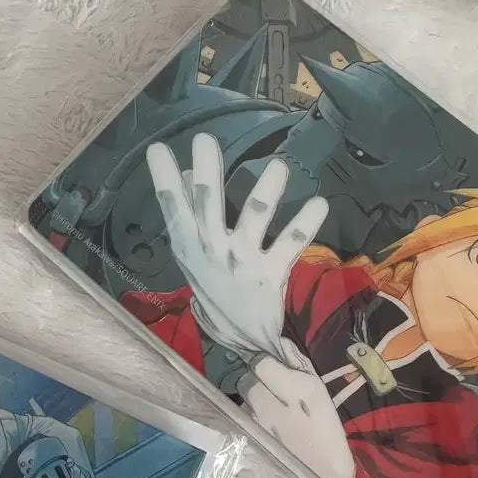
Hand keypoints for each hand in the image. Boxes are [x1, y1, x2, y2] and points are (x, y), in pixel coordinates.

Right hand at [146, 133, 327, 360]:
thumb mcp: (195, 254)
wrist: (244, 336)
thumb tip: (191, 172)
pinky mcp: (271, 273)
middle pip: (208, 208)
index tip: (158, 149)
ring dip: (265, 194)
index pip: (173, 210)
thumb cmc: (217, 287)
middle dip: (207, 175)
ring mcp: (243, 262)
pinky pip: (289, 244)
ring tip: (278, 168)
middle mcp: (214, 251)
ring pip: (253, 221)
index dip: (163, 180)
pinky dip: (304, 224)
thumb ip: (192, 214)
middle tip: (204, 140)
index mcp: (191, 246)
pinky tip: (319, 205)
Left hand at [238, 344, 355, 477]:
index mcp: (300, 390)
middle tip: (268, 391)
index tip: (268, 367)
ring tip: (268, 413)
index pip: (261, 362)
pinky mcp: (249, 441)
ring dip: (250, 401)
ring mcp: (258, 425)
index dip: (262, 362)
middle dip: (254, 381)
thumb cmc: (328, 435)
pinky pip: (242, 419)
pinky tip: (263, 429)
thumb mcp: (322, 396)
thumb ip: (300, 366)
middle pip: (246, 380)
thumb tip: (280, 343)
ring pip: (242, 400)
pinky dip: (248, 419)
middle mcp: (274, 405)